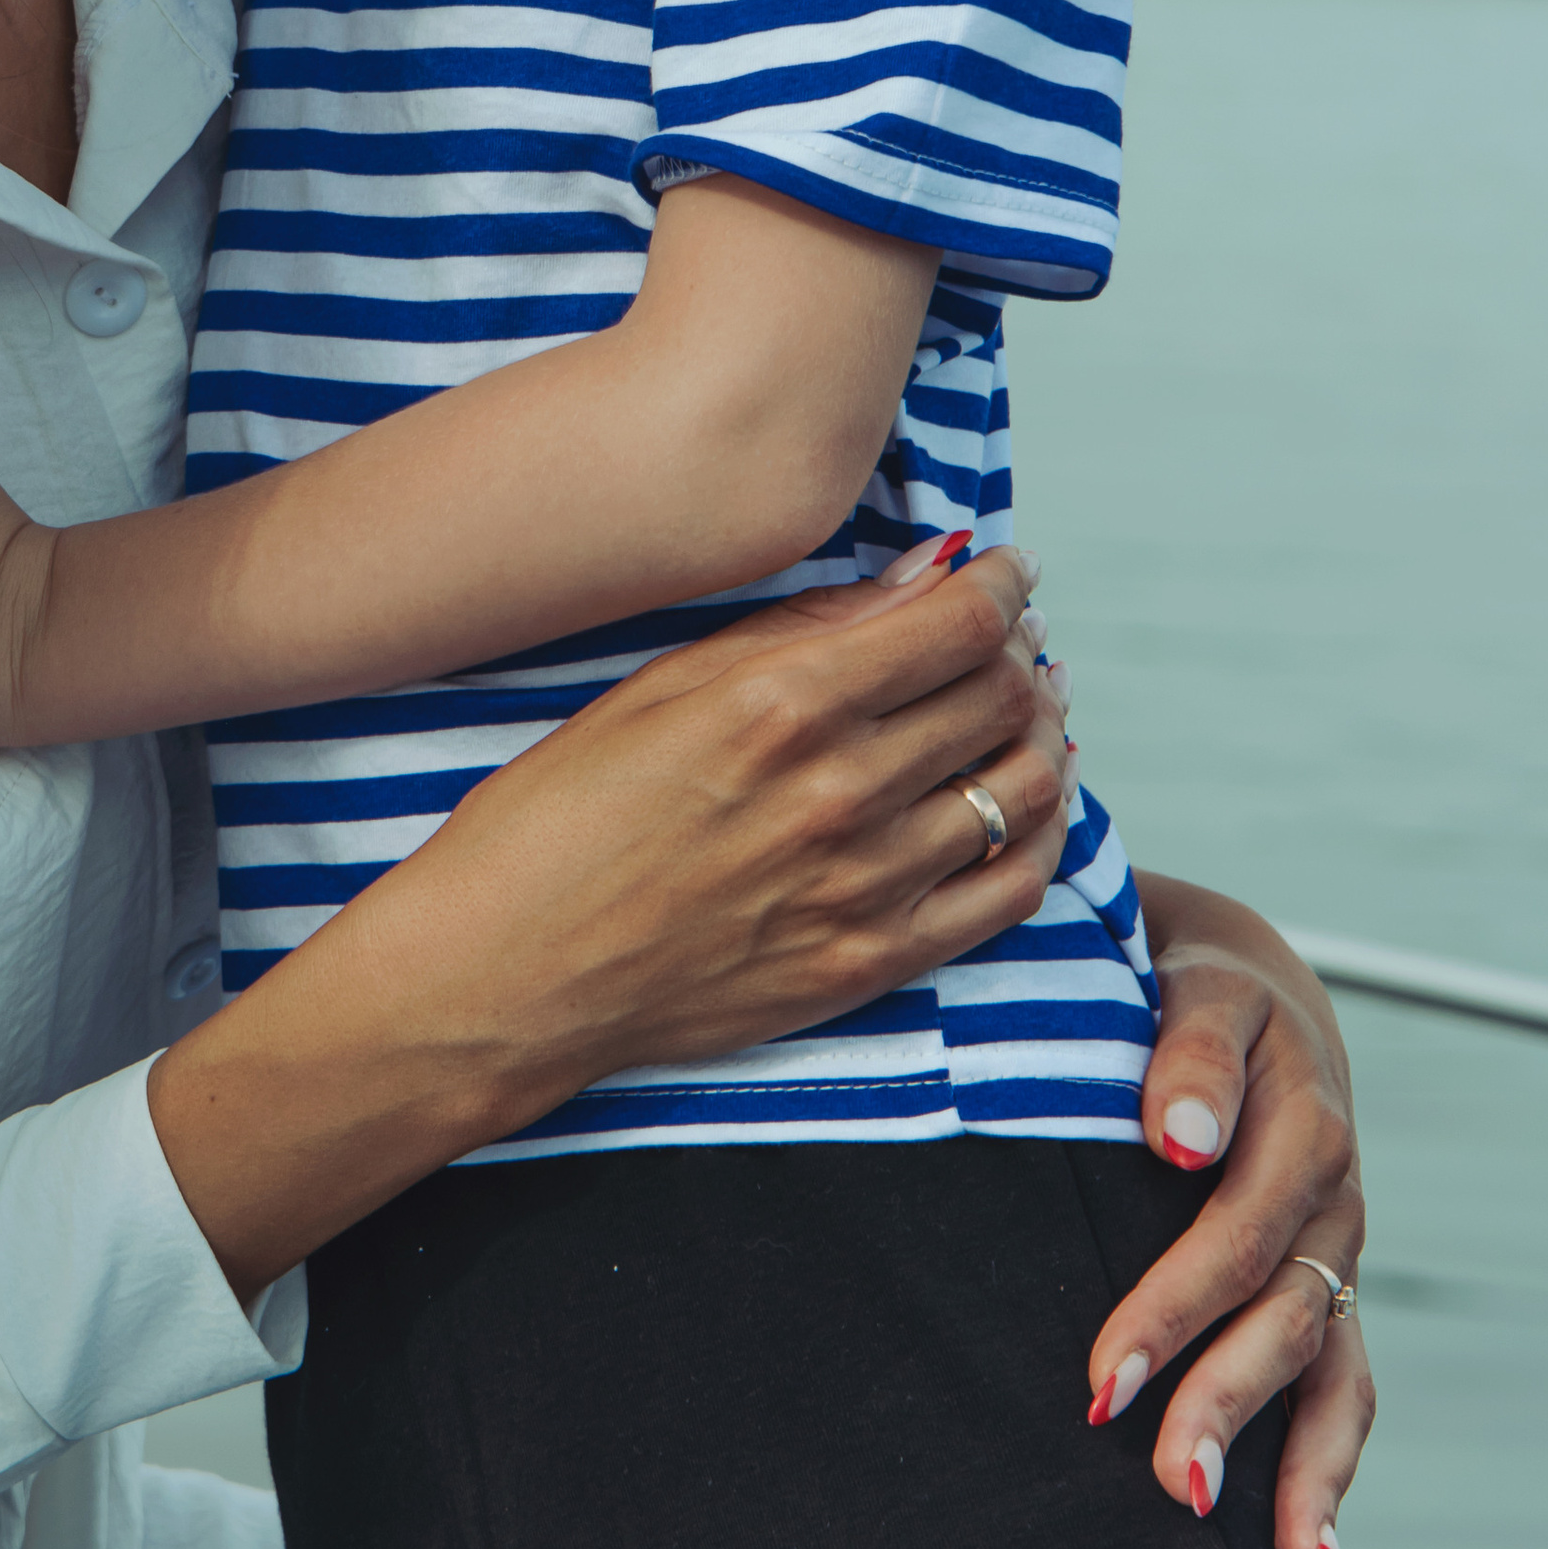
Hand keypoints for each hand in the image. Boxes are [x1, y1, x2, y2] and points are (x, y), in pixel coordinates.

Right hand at [151, 545, 1070, 1298]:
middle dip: (1019, 651)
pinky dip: (1041, 834)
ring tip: (1022, 709)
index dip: (1000, 587)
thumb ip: (798, 630)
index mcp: (780, 704)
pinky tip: (1024, 804)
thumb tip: (913, 579)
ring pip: (1024, 787)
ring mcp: (865, 886)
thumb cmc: (553, 820)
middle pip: (999, 695)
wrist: (506, 973)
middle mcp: (840, 792)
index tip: (1000, 575)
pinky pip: (1012, 890)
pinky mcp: (871, 963)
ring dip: (1039, 732)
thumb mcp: (656, 687)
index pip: (957, 625)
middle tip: (1007, 637)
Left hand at [1082, 875, 1368, 1548]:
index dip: (1170, 1310)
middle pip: (1280, 1315)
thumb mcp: (1192, 983)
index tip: (1102, 1381)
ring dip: (1298, 1464)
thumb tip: (1179, 1140)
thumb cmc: (1186, 984)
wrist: (1240, 981)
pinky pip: (1344, 1388)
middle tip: (1165, 1482)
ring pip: (1327, 1366)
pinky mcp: (1327, 1289)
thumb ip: (1189, 1050)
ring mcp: (1334, 1251)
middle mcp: (1330, 1196)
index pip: (1231, 1231)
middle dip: (1222, 1403)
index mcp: (1298, 1118)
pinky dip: (1330, 1470)